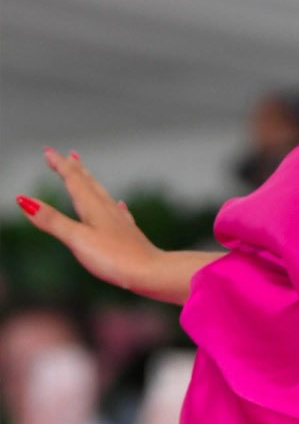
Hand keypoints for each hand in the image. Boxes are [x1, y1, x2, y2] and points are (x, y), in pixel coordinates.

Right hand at [17, 149, 163, 293]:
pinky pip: (117, 211)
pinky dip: (112, 204)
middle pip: (89, 182)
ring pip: (102, 194)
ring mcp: (119, 220)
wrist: (150, 272)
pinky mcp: (127, 233)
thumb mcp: (76, 239)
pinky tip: (119, 205)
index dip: (60, 164)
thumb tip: (24, 200)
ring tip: (86, 174)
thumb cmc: (113, 257)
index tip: (48, 151)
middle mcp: (108, 209)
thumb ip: (52, 221)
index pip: (74, 179)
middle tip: (67, 154)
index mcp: (93, 207)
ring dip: (90, 182)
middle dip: (75, 168)